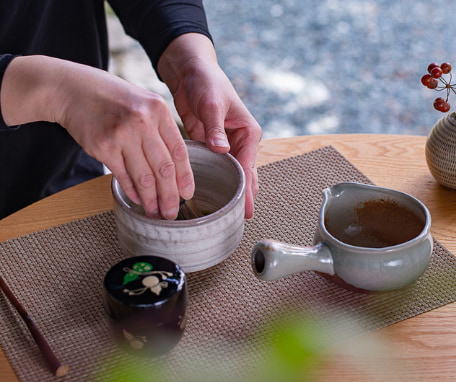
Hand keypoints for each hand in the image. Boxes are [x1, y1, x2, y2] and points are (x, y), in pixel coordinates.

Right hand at [1, 55, 193, 219]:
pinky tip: (139, 200)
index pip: (179, 151)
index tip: (187, 194)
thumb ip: (161, 129)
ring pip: (144, 177)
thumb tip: (175, 167)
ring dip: (152, 200)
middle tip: (172, 212)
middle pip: (164, 168)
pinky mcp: (103, 146)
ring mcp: (122, 134)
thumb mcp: (143, 103)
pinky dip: (132, 192)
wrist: (72, 89)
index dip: (185, 177)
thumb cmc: (112, 98)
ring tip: (156, 212)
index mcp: (158, 110)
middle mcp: (142, 122)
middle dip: (170, 196)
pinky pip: (123, 176)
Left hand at [158, 33, 261, 218]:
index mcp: (248, 133)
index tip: (245, 210)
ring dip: (230, 191)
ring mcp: (227, 146)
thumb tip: (222, 149)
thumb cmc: (207, 82)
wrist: (191, 72)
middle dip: (243, 196)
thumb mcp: (212, 103)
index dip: (246, 190)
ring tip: (228, 216)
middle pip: (244, 175)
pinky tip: (212, 197)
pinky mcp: (212, 147)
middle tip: (240, 220)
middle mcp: (241, 142)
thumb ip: (216, 127)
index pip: (248, 167)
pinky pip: (216, 168)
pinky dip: (215, 181)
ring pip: (232, 174)